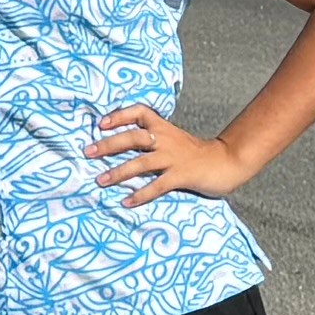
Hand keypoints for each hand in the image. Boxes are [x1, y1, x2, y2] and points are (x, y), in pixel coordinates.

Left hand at [93, 104, 251, 205]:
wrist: (225, 162)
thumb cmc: (194, 153)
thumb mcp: (173, 138)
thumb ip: (152, 139)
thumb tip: (121, 145)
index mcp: (163, 127)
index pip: (139, 112)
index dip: (119, 115)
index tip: (100, 124)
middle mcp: (166, 139)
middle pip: (133, 137)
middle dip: (109, 145)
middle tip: (88, 152)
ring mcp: (173, 158)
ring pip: (141, 162)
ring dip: (118, 172)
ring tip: (100, 180)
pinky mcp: (181, 176)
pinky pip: (157, 186)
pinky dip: (141, 194)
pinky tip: (126, 202)